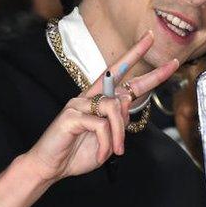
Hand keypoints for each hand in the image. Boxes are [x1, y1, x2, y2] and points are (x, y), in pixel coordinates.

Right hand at [23, 31, 179, 183]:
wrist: (50, 167)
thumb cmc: (77, 153)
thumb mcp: (108, 139)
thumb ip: (119, 121)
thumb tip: (127, 100)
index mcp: (98, 101)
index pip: (120, 75)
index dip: (135, 57)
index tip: (150, 38)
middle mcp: (88, 97)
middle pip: (116, 72)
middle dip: (136, 54)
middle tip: (155, 42)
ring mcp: (78, 104)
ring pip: (114, 107)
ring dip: (119, 133)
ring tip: (116, 151)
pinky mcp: (71, 116)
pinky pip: (101, 125)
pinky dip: (106, 143)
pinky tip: (101, 155)